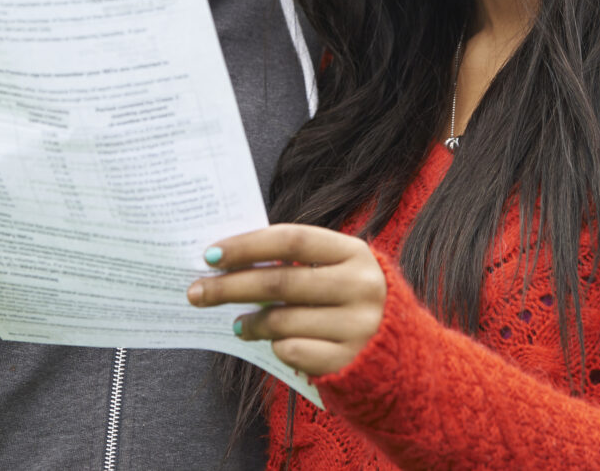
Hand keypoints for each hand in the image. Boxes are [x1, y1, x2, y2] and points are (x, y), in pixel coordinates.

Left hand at [186, 224, 385, 377]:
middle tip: (196, 292)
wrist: (404, 359)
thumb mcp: (338, 273)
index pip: (292, 239)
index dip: (248, 245)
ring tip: (236, 324)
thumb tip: (230, 261)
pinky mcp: (349, 361)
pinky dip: (274, 346)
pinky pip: (292, 351)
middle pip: (279, 283)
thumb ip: (298, 263)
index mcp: (355, 253)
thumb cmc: (352, 305)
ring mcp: (359, 326)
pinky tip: (272, 343)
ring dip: (249, 323)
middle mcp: (361, 287)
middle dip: (230, 287)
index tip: (210, 254)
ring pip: (281, 321)